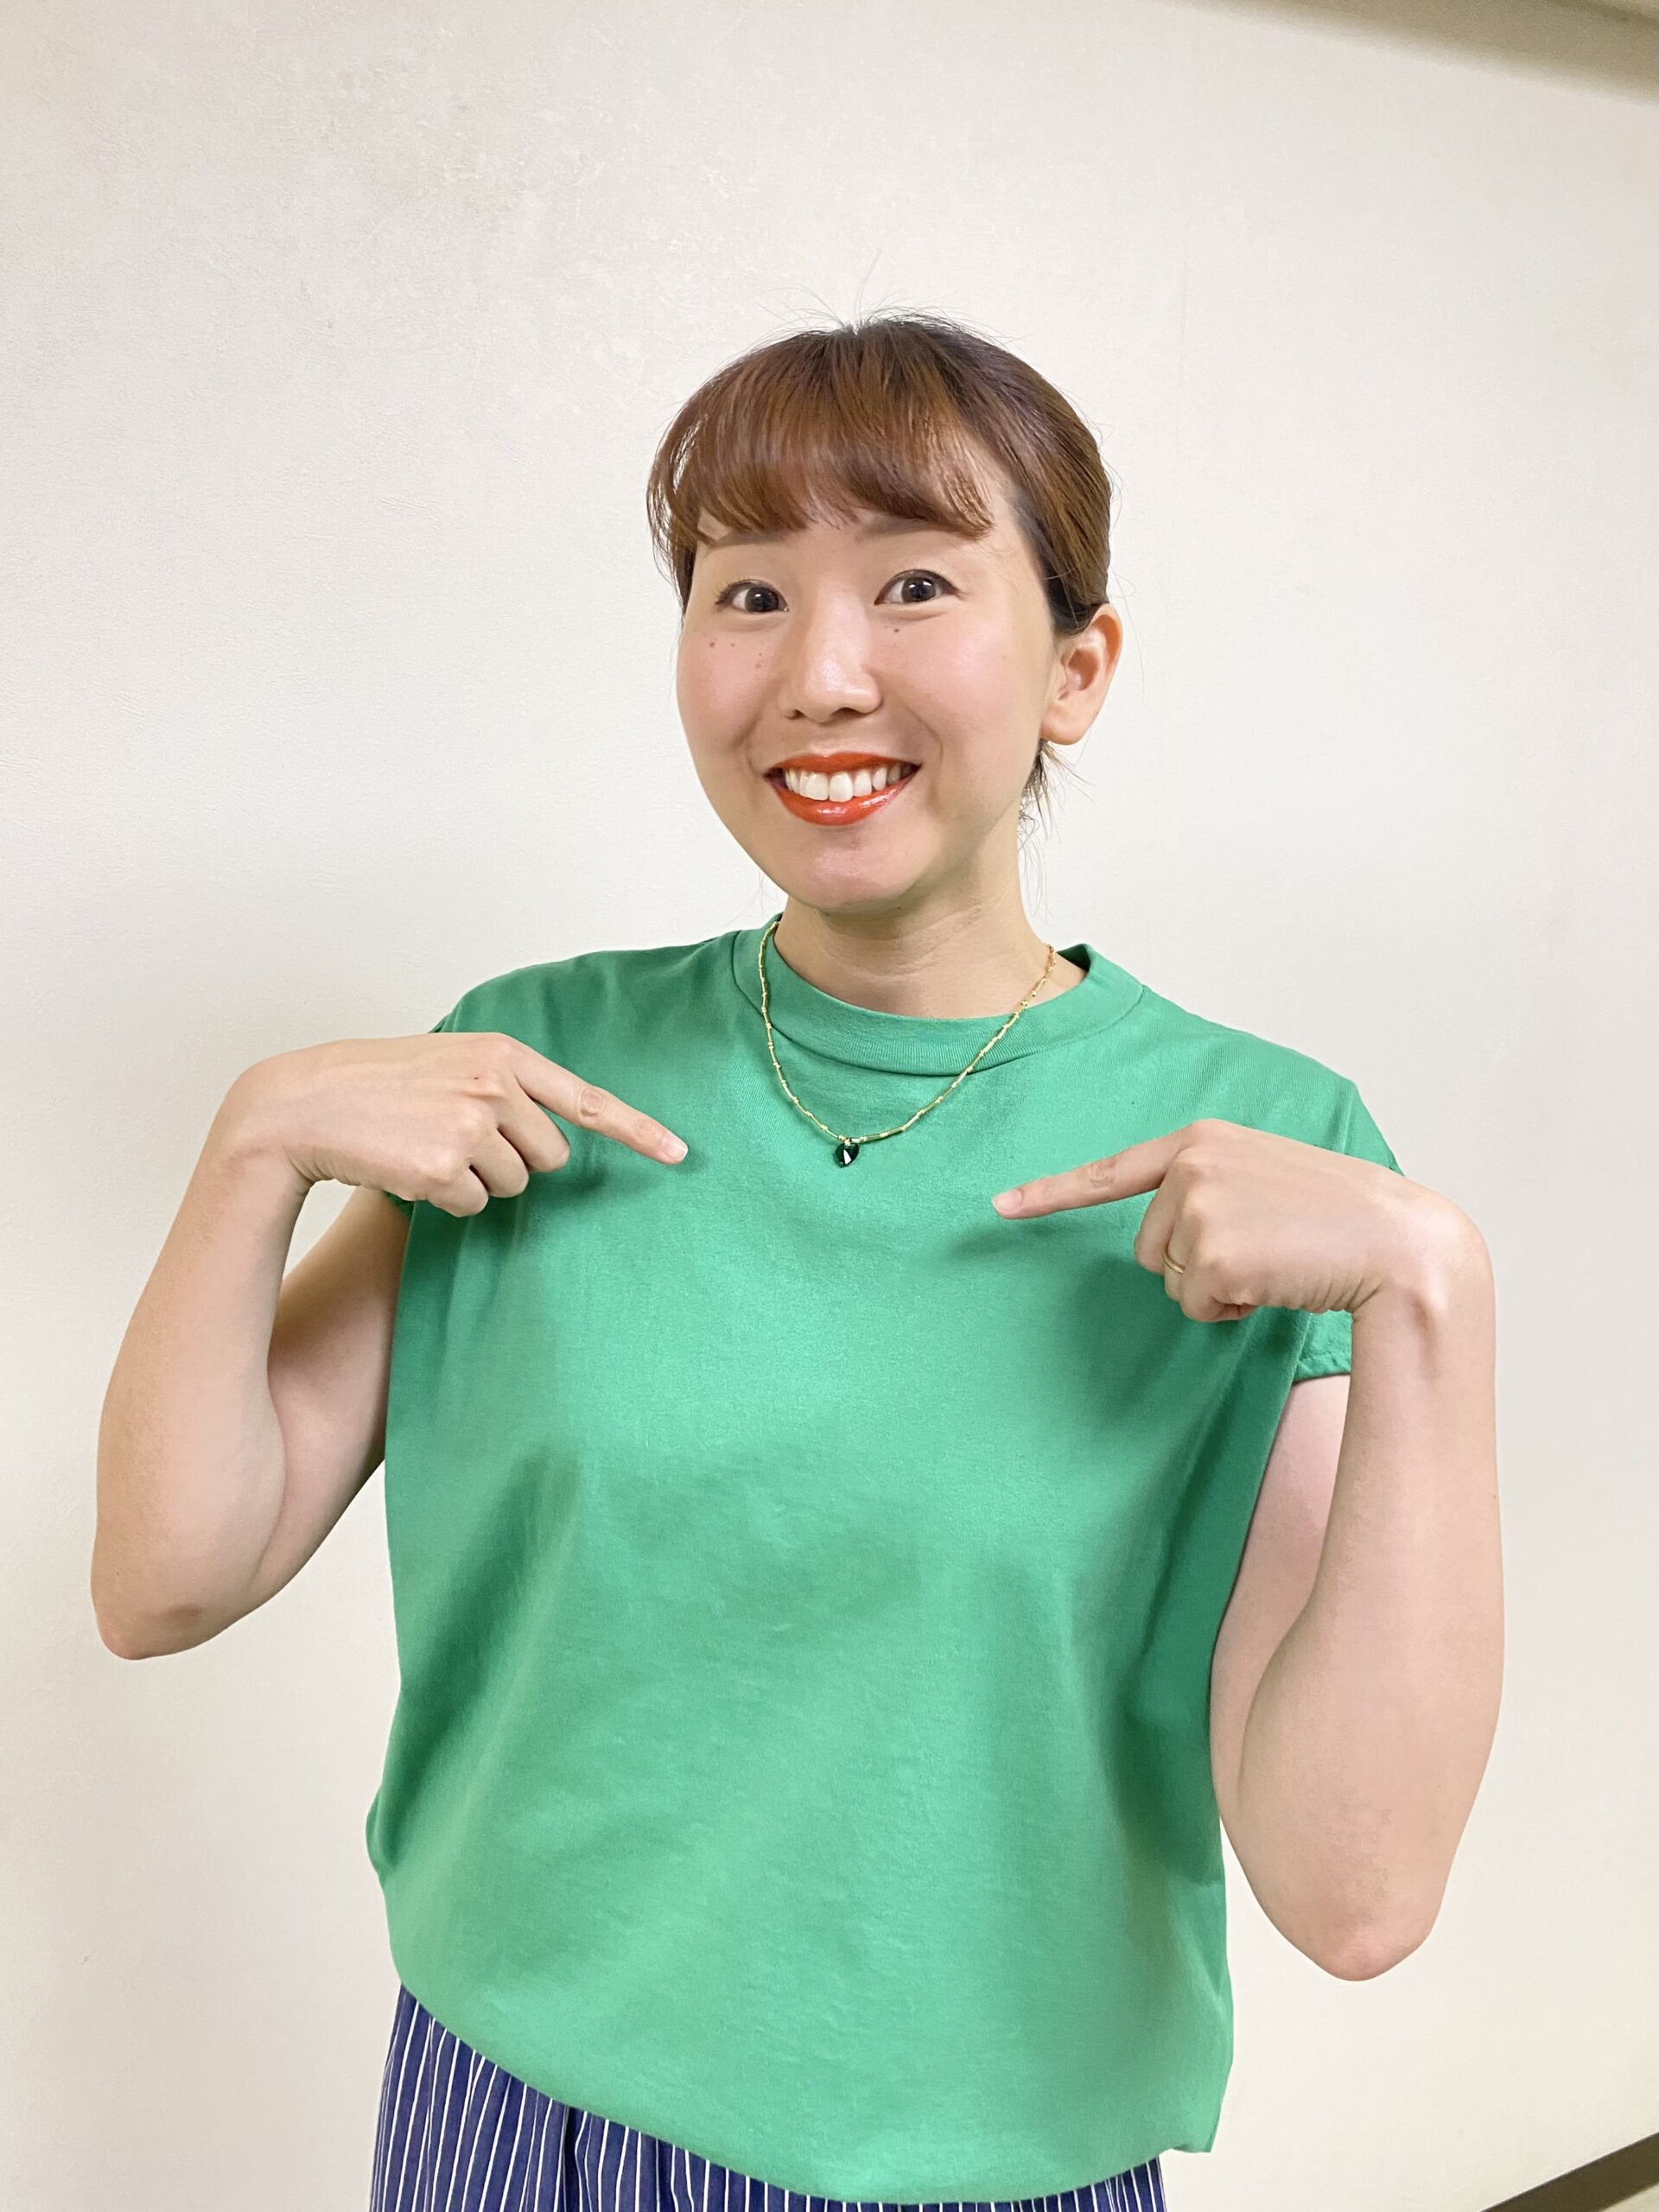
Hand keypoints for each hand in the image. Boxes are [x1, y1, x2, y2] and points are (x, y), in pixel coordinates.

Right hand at [220, 1031, 690, 1216]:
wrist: (303, 1104)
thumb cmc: (377, 1087)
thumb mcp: (449, 1064)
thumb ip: (505, 1086)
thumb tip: (554, 1138)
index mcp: (502, 1056)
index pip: (585, 1099)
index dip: (637, 1130)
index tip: (679, 1154)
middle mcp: (497, 1086)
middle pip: (550, 1156)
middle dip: (514, 1161)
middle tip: (456, 1141)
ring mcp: (472, 1127)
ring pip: (513, 1185)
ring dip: (476, 1181)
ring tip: (424, 1148)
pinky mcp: (445, 1168)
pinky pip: (473, 1206)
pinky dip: (446, 1201)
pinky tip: (407, 1170)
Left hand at [990, 1117, 1444, 1321]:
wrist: (1397, 1243)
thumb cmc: (1337, 1220)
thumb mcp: (1264, 1180)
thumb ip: (1209, 1189)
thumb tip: (1168, 1243)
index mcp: (1201, 1140)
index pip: (1110, 1171)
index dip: (1050, 1193)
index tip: (998, 1208)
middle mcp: (1190, 1163)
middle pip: (1147, 1247)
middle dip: (1195, 1264)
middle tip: (1262, 1251)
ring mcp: (1198, 1205)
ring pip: (1169, 1279)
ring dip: (1215, 1288)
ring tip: (1274, 1263)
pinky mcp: (1212, 1251)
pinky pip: (1193, 1306)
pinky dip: (1230, 1310)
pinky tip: (1276, 1283)